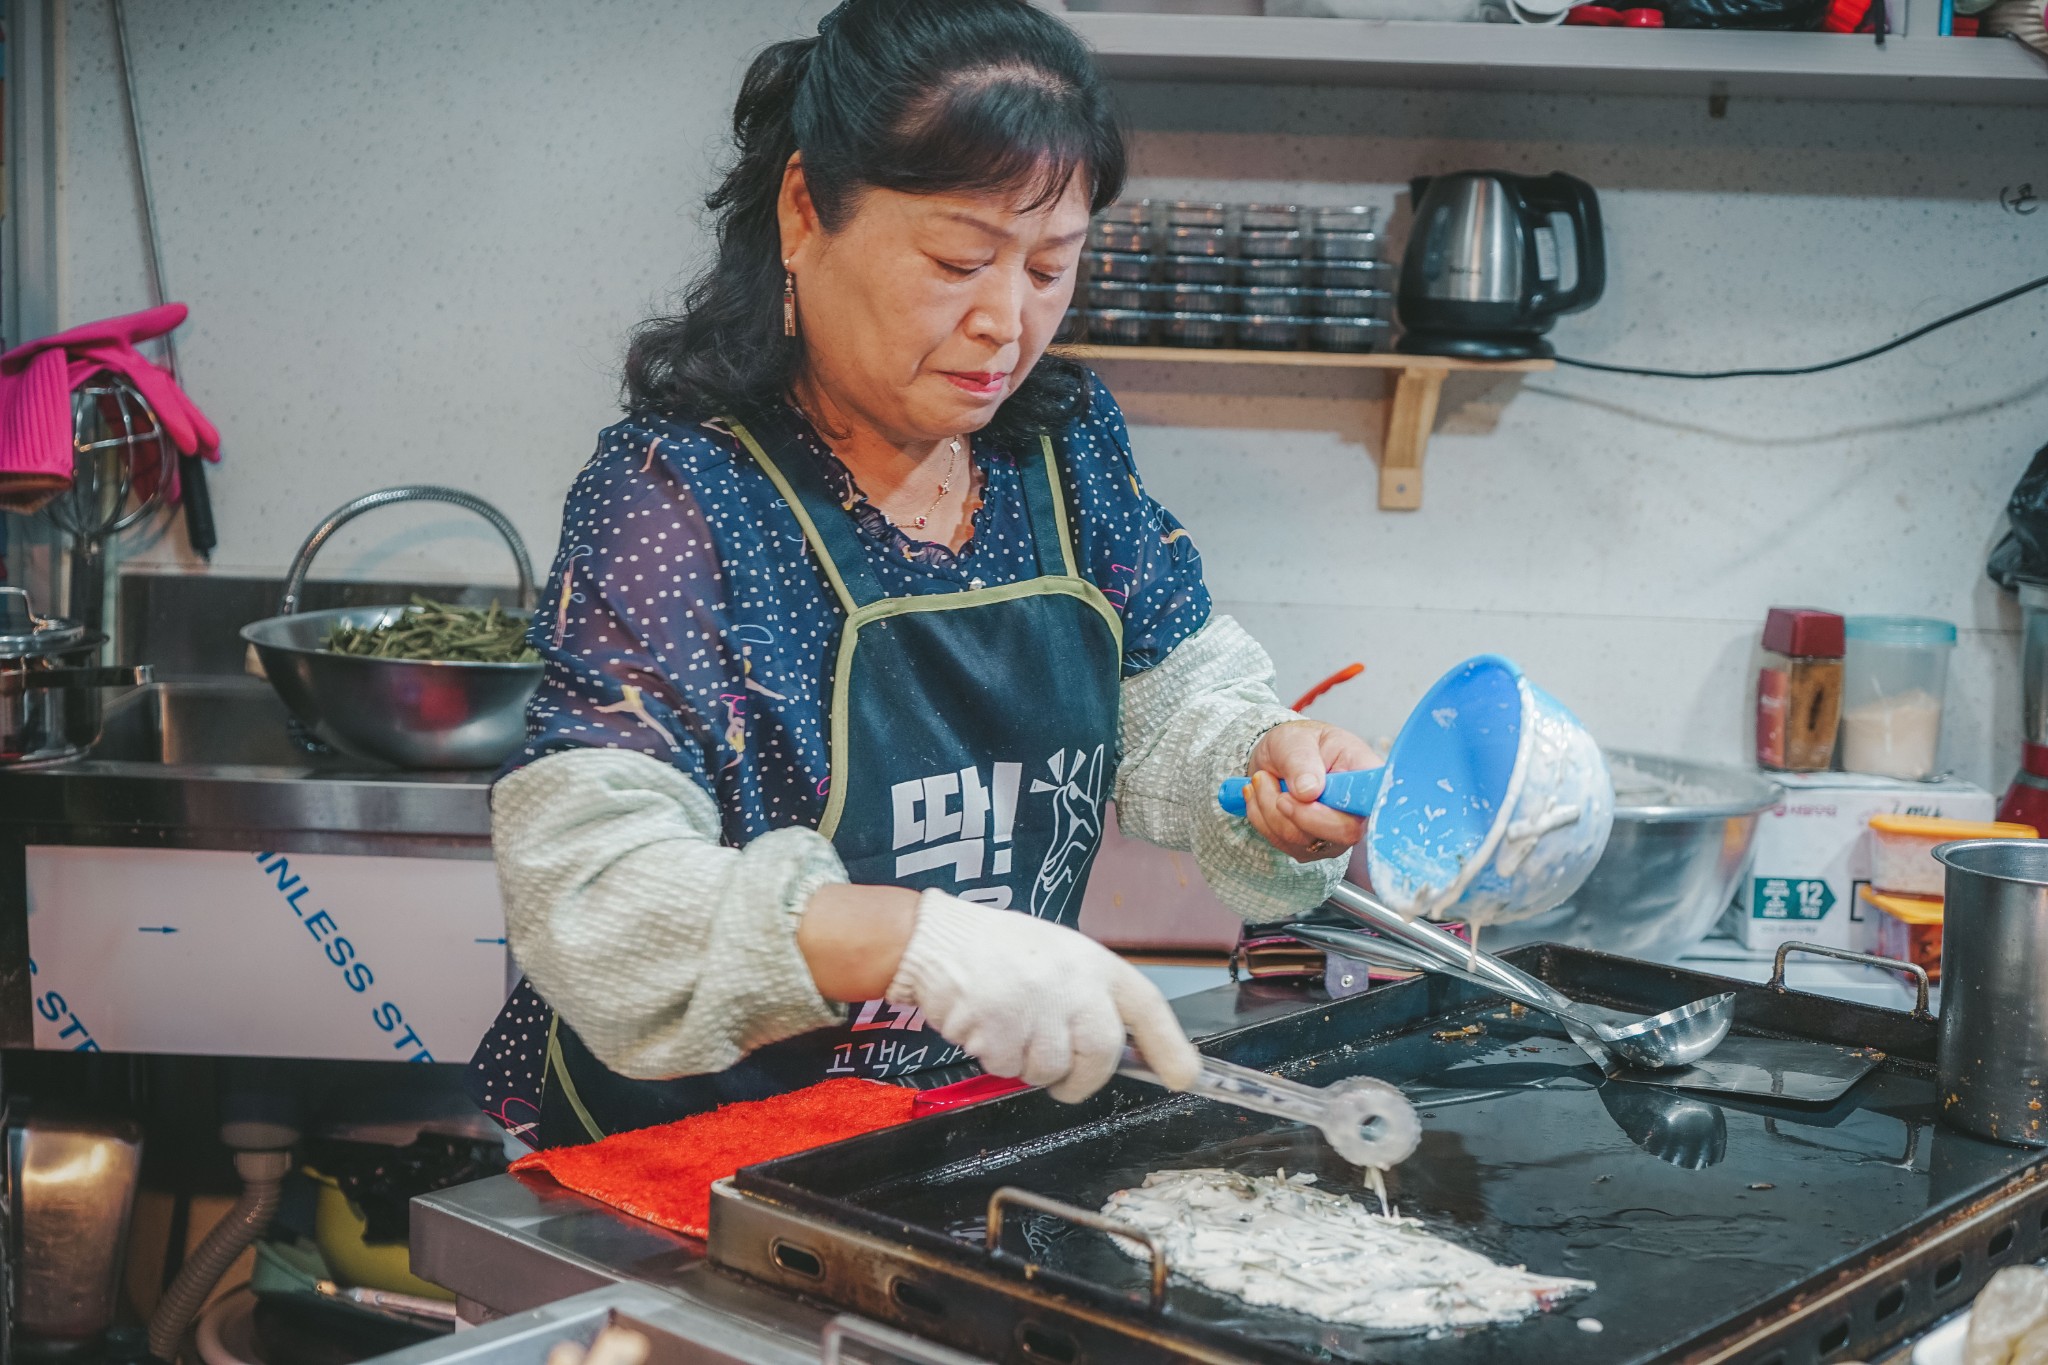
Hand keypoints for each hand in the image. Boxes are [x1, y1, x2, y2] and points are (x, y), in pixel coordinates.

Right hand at [887, 890, 1200, 1102]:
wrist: (935, 940)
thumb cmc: (997, 951)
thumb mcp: (1058, 958)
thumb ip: (1091, 998)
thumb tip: (1127, 1051)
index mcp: (1091, 961)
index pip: (1145, 1006)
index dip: (1169, 1045)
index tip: (1184, 1076)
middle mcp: (1071, 982)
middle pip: (1100, 1055)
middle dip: (1083, 1079)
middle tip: (1066, 1081)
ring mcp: (1037, 1006)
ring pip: (1051, 1069)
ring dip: (1030, 1066)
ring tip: (1009, 1028)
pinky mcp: (1001, 1028)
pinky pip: (1010, 1069)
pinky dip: (998, 1060)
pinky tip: (986, 1027)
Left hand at [1244, 719, 1381, 863]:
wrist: (1275, 759)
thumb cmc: (1296, 744)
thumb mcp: (1295, 738)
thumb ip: (1301, 760)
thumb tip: (1309, 791)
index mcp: (1366, 775)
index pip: (1374, 803)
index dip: (1352, 807)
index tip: (1311, 793)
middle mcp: (1358, 811)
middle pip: (1343, 832)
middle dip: (1296, 809)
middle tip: (1269, 778)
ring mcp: (1337, 834)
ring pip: (1302, 839)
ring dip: (1269, 807)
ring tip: (1263, 778)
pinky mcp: (1312, 847)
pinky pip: (1282, 843)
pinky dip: (1261, 817)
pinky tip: (1263, 795)